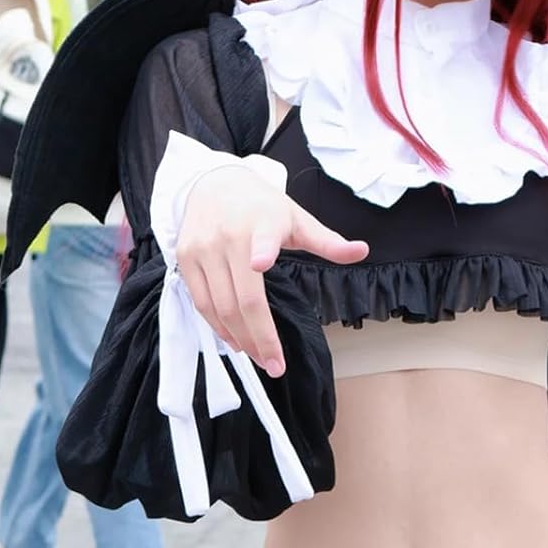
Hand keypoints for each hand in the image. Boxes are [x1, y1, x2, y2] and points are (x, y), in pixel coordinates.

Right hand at [176, 164, 367, 374]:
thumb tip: (362, 251)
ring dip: (239, 338)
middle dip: (260, 337)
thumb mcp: (297, 218)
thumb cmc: (262, 206)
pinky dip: (218, 326)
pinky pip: (201, 302)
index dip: (262, 251)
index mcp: (263, 223)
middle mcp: (229, 236)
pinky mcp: (186, 258)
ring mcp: (203, 249)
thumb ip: (327, 241)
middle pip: (244, 297)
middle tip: (275, 365)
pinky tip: (235, 340)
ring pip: (220, 306)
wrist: (215, 182)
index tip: (262, 263)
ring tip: (259, 358)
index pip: (263, 238)